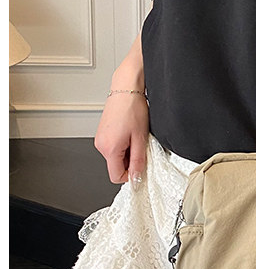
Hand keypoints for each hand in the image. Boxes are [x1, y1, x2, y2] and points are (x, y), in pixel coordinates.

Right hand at [95, 64, 149, 187]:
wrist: (126, 90)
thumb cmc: (133, 109)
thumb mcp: (140, 139)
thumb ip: (138, 161)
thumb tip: (137, 177)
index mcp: (109, 149)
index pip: (116, 176)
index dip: (131, 176)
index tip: (141, 169)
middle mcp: (101, 145)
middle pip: (116, 167)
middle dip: (131, 162)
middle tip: (141, 147)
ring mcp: (100, 139)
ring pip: (116, 157)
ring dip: (128, 153)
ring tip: (135, 138)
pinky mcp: (102, 134)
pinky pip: (114, 148)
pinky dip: (123, 145)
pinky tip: (130, 134)